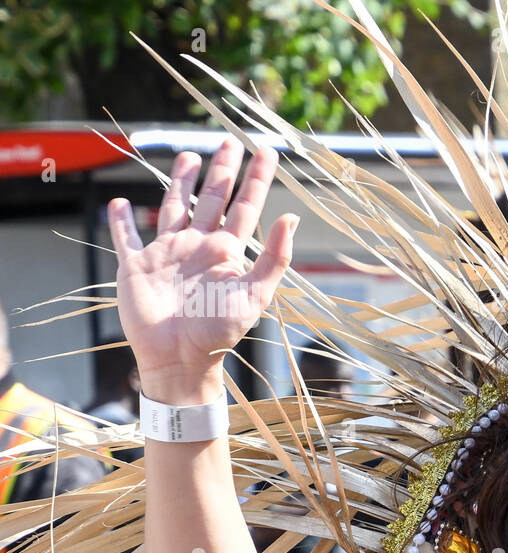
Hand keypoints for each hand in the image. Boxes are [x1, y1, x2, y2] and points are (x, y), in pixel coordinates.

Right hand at [106, 138, 298, 400]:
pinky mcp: (136, 267)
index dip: (257, 179)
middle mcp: (198, 247)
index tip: (267, 151)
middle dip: (222, 171)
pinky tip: (119, 204)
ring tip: (188, 157)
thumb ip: (274, 257)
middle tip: (229, 141)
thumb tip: (292, 217)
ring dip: (180, 182)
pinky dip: (121, 221)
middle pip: (212, 198)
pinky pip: (126, 238)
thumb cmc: (219, 333)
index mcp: (226, 252)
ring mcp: (167, 254)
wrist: (181, 360)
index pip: (246, 206)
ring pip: (174, 207)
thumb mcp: (255, 295)